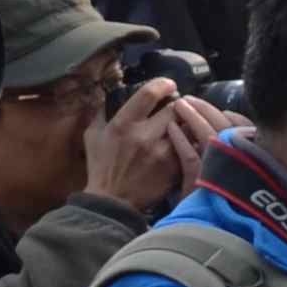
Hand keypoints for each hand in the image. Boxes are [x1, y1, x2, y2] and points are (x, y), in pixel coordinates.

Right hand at [86, 77, 203, 215]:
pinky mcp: (176, 167)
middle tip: (180, 108)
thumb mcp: (92, 136)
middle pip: (175, 109)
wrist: (113, 201)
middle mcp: (145, 136)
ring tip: (187, 124)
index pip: (149, 94)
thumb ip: (100, 113)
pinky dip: (193, 142)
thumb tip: (107, 94)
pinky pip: (192, 147)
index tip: (169, 85)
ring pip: (187, 128)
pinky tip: (191, 142)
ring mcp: (164, 153)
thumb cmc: (101, 167)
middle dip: (180, 106)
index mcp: (123, 124)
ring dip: (189, 124)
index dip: (163, 85)